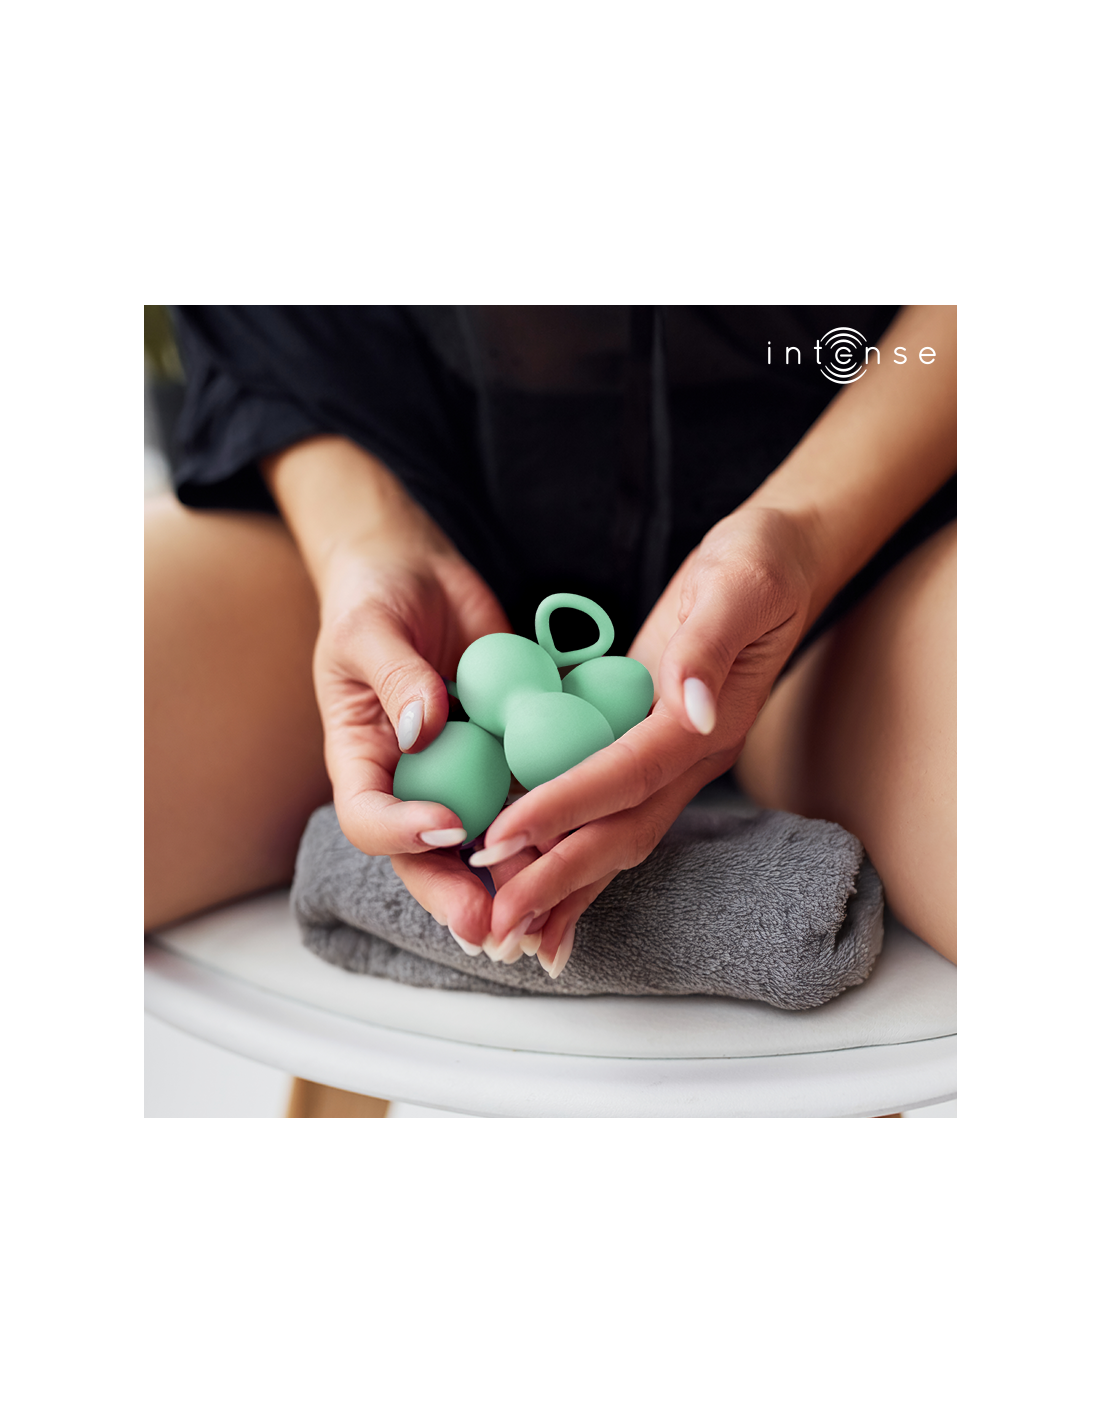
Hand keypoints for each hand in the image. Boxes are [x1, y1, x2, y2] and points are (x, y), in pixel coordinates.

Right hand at [265, 437, 520, 947]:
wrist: (415, 573)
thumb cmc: (375, 597)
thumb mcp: (372, 627)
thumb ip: (395, 675)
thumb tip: (423, 725)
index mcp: (363, 757)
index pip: (368, 817)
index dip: (401, 833)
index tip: (447, 826)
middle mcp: (413, 778)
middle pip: (426, 857)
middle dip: (457, 895)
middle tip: (492, 929)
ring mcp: (463, 770)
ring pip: (483, 841)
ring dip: (512, 877)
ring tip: (546, 905)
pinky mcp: (507, 751)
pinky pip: (530, 791)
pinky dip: (555, 819)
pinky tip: (586, 838)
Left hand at [461, 504, 822, 975]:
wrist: (780, 565)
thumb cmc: (760, 566)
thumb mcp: (738, 586)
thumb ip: (708, 646)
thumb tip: (686, 707)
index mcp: (703, 725)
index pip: (625, 775)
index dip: (564, 807)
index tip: (505, 837)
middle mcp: (687, 758)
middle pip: (619, 833)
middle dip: (554, 878)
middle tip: (495, 922)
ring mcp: (669, 761)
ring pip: (614, 839)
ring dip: (562, 889)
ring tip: (509, 935)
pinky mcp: (649, 751)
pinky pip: (609, 814)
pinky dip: (574, 855)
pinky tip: (534, 882)